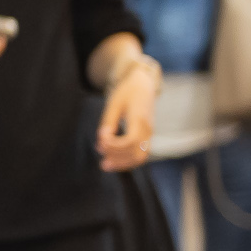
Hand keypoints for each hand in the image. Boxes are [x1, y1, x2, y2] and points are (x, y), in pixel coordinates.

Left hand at [96, 56, 158, 171]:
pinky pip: (141, 154)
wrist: (143, 85)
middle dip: (119, 160)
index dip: (115, 145)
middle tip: (102, 162)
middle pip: (138, 154)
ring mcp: (150, 134)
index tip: (101, 139)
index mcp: (139, 119)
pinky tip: (114, 160)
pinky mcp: (147, 136)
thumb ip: (108, 121)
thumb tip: (103, 139)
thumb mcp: (114, 103)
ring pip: (141, 157)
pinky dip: (128, 160)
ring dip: (124, 163)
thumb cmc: (127, 92)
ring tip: (106, 165)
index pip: (131, 141)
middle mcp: (148, 129)